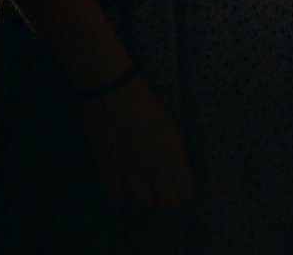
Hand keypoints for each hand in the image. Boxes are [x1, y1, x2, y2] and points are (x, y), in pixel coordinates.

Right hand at [77, 75, 193, 208]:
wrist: (113, 89)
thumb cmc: (145, 102)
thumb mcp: (169, 127)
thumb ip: (173, 154)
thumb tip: (173, 177)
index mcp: (173, 151)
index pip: (184, 193)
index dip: (180, 197)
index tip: (175, 193)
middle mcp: (154, 164)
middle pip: (165, 202)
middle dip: (164, 201)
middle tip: (157, 192)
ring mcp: (131, 167)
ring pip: (143, 202)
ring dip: (143, 197)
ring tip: (139, 186)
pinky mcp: (108, 166)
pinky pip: (117, 195)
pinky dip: (120, 193)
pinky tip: (120, 182)